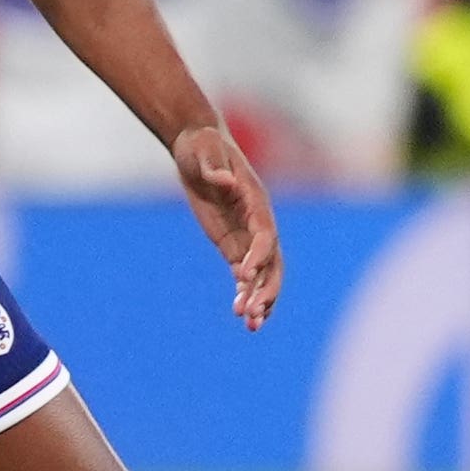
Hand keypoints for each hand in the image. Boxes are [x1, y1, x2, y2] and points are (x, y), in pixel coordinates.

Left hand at [172, 121, 280, 330]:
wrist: (197, 146)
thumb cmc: (202, 145)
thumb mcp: (205, 151)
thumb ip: (215, 166)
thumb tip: (224, 180)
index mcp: (255, 200)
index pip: (265, 234)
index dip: (258, 255)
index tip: (242, 276)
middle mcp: (257, 221)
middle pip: (272, 260)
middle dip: (266, 287)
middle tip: (253, 313)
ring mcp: (246, 234)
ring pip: (262, 272)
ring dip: (260, 298)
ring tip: (251, 325)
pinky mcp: (232, 242)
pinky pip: (244, 272)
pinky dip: (245, 292)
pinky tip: (241, 314)